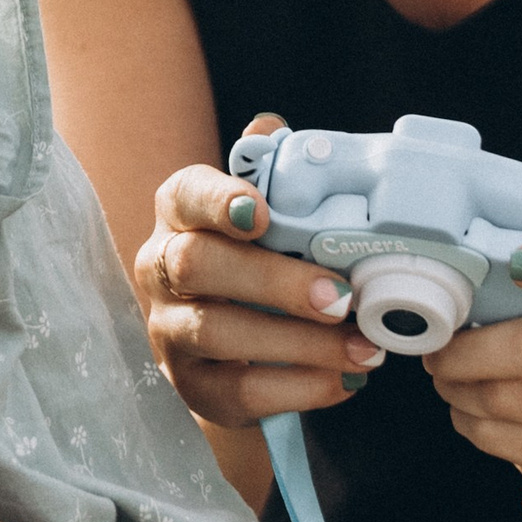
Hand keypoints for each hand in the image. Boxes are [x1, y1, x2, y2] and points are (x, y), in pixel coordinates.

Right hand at [136, 114, 384, 425]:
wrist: (227, 349)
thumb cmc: (253, 261)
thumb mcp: (262, 215)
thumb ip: (273, 173)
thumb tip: (275, 130)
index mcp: (180, 213)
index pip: (186, 196)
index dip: (219, 202)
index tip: (263, 214)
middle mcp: (160, 269)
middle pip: (196, 266)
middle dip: (272, 282)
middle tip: (340, 296)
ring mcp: (169, 332)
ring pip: (217, 333)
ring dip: (298, 343)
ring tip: (361, 346)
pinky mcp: (193, 387)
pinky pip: (238, 391)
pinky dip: (298, 388)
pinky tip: (345, 381)